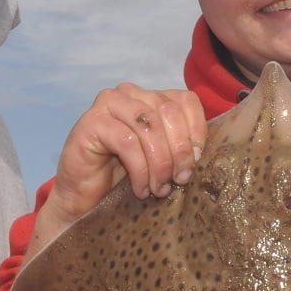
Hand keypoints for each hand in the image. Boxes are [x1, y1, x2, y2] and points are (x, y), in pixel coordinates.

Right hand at [36, 84, 206, 245]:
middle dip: (179, 151)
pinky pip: (127, 142)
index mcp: (151, 97)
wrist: (85, 197)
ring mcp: (108, 103)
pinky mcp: (91, 122)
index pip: (185, 100)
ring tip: (160, 189)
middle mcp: (130, 93)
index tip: (196, 161)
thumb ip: (180, 145)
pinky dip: (140, 169)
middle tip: (180, 180)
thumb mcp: (161, 157)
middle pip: (169, 112)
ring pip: (149, 126)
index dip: (196, 131)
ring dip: (160, 163)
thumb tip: (205, 153)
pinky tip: (141, 189)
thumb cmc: (125, 177)